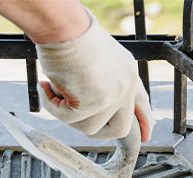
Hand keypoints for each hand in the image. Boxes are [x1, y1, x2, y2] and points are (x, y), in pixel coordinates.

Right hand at [35, 11, 152, 141]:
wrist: (65, 25)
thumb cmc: (74, 34)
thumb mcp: (99, 58)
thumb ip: (103, 81)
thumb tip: (89, 105)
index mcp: (129, 74)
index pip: (141, 105)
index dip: (143, 122)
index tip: (146, 137)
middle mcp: (125, 87)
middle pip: (120, 128)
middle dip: (99, 132)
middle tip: (77, 121)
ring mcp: (110, 97)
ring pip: (89, 128)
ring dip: (67, 113)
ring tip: (54, 90)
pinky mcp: (91, 103)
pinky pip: (67, 118)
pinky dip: (51, 104)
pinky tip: (46, 86)